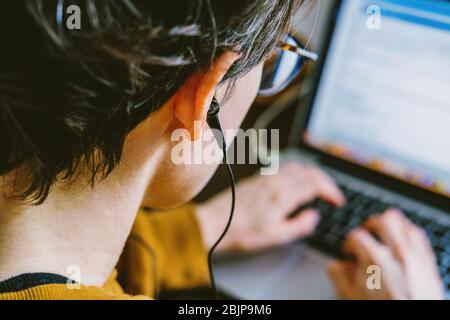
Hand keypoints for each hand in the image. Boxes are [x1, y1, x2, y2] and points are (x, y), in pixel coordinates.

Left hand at [195, 162, 344, 251]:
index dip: (331, 190)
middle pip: (308, 170)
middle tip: (331, 193)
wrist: (214, 222)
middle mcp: (275, 182)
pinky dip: (296, 172)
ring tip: (317, 186)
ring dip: (311, 173)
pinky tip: (295, 183)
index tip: (337, 200)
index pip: (316, 184)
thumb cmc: (241, 232)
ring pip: (296, 166)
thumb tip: (314, 216)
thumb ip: (299, 225)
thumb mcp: (275, 236)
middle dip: (325, 180)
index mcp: (282, 196)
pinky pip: (283, 168)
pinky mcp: (257, 178)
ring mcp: (265, 178)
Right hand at [328, 209, 444, 299]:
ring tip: (385, 234)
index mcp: (374, 260)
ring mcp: (415, 257)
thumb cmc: (381, 310)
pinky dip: (408, 234)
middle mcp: (397, 254)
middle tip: (367, 232)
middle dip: (371, 224)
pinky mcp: (428, 263)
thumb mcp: (349, 296)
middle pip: (384, 219)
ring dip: (392, 226)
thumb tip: (336, 264)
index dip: (349, 242)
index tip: (349, 250)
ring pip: (404, 223)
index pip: (356, 235)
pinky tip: (401, 243)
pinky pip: (419, 236)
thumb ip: (337, 275)